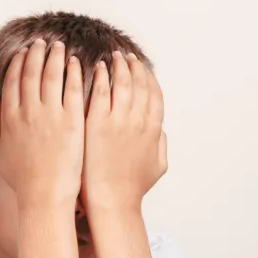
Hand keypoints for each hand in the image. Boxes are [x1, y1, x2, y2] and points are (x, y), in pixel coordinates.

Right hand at [0, 39, 85, 210]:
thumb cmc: (22, 180)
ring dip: (54, 57)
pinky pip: (72, 89)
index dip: (17, 64)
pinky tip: (75, 62)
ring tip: (59, 46)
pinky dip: (72, 72)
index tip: (22, 53)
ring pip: (51, 75)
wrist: (45, 197)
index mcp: (9, 118)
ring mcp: (50, 115)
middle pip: (31, 73)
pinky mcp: (72, 121)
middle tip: (42, 43)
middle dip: (35, 54)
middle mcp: (28, 112)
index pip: (12, 81)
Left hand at [84, 51, 166, 212]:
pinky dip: (101, 76)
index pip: (155, 93)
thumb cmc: (130, 189)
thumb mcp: (157, 167)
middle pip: (139, 83)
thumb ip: (161, 145)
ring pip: (121, 82)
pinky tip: (95, 67)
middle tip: (126, 55)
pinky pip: (101, 91)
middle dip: (133, 66)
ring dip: (118, 65)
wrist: (111, 201)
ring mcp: (119, 120)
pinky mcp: (98, 123)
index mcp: (154, 129)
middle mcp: (140, 120)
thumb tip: (161, 130)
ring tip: (112, 56)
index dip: (149, 77)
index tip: (142, 66)